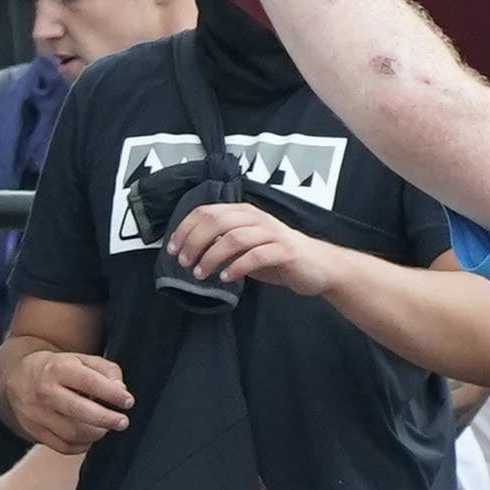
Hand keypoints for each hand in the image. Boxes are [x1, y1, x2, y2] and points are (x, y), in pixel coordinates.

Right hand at [0, 346, 136, 451]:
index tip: (128, 401)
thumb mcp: (79, 359)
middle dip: (107, 419)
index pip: (90, 382)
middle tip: (123, 422)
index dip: (113, 394)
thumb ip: (105, 369)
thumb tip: (121, 389)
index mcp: (57, 368)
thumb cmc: (56, 368)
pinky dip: (82, 445)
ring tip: (106, 428)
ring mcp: (36, 414)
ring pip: (72, 432)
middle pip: (80, 411)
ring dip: (96, 433)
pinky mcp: (33, 431)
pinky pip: (63, 446)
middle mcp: (44, 391)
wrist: (15, 377)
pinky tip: (89, 436)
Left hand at [158, 201, 336, 303]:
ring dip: (212, 257)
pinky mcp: (285, 251)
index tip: (172, 249)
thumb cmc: (275, 256)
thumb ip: (220, 243)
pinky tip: (226, 278)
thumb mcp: (244, 247)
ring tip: (201, 274)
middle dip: (194, 242)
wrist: (317, 266)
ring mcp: (272, 233)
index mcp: (243, 213)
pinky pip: (256, 255)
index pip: (206, 212)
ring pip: (234, 238)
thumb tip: (189, 248)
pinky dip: (237, 267)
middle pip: (216, 222)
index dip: (185, 229)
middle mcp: (256, 218)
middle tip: (184, 263)